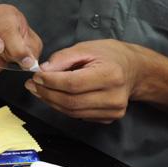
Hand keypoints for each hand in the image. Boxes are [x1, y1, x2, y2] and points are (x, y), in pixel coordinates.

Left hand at [25, 39, 149, 122]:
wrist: (135, 70)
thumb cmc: (111, 55)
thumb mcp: (86, 48)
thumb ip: (63, 58)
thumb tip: (43, 70)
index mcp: (110, 75)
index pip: (73, 83)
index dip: (51, 81)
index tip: (36, 75)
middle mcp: (114, 97)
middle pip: (71, 102)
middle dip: (47, 93)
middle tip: (32, 85)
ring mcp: (113, 111)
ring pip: (72, 112)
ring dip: (51, 102)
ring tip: (39, 90)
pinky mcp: (109, 118)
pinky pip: (79, 115)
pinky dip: (63, 107)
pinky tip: (55, 96)